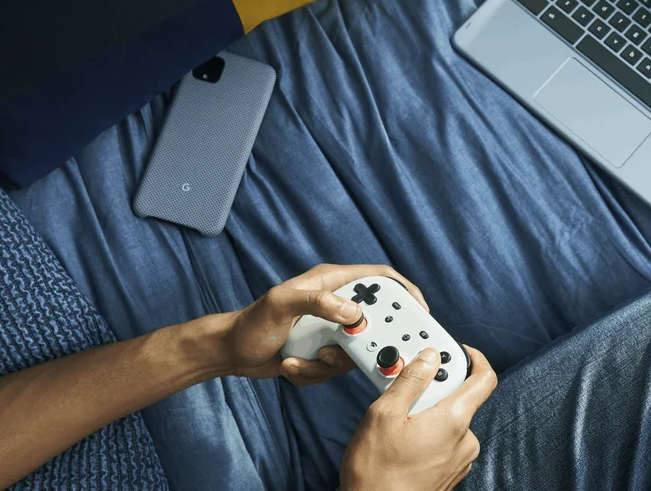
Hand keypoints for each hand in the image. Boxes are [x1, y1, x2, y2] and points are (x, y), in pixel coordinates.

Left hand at [212, 264, 428, 384]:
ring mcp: (331, 330)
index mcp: (330, 282)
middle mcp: (335, 304)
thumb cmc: (250, 323)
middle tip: (363, 354)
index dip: (404, 290)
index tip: (420, 310)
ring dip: (330, 362)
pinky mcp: (323, 352)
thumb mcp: (281, 304)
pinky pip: (335, 367)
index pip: (379, 278)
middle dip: (371, 341)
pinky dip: (314, 372)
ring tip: (301, 359)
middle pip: (374, 319)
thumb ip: (318, 302)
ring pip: (356, 351)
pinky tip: (290, 365)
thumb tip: (354, 312)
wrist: (230, 353)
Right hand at [341, 346, 496, 490]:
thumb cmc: (376, 471)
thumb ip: (410, 380)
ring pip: (450, 421)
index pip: (484, 379)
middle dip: (434, 389)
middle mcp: (465, 441)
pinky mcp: (451, 473)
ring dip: (429, 413)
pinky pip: (446, 441)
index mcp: (454, 421)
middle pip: (460, 398)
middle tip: (405, 391)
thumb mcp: (384, 414)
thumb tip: (430, 355)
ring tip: (398, 422)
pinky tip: (404, 441)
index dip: (474, 358)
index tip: (458, 351)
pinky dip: (430, 433)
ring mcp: (460, 460)